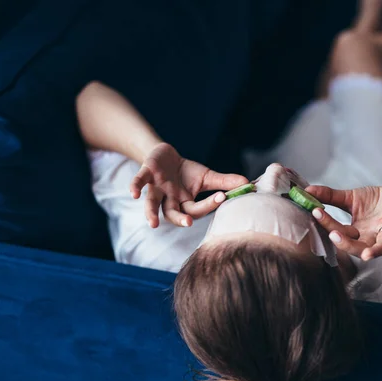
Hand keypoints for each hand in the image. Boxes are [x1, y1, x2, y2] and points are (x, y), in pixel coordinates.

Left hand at [130, 143, 247, 227]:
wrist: (163, 155)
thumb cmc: (186, 172)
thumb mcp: (207, 176)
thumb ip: (226, 182)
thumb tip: (249, 184)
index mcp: (185, 204)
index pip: (197, 209)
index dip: (209, 204)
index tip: (223, 197)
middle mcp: (169, 201)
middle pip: (173, 214)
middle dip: (180, 219)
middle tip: (187, 222)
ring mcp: (157, 189)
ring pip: (153, 204)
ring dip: (151, 213)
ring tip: (153, 224)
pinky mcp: (147, 174)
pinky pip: (139, 181)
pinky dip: (135, 187)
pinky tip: (133, 194)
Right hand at [306, 175, 381, 259]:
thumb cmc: (374, 199)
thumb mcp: (349, 197)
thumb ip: (329, 197)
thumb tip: (306, 191)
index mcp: (358, 233)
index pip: (340, 233)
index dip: (327, 224)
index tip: (315, 212)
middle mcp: (373, 236)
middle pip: (360, 249)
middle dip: (347, 245)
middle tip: (334, 235)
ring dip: (376, 250)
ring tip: (367, 254)